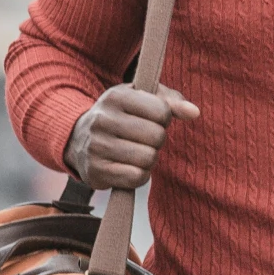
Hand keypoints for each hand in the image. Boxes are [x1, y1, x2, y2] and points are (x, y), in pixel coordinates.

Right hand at [64, 84, 198, 189]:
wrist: (78, 137)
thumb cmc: (122, 114)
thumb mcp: (142, 98)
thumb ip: (172, 101)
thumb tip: (194, 112)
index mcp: (115, 96)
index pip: (162, 111)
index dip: (164, 118)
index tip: (152, 119)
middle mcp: (102, 120)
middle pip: (156, 137)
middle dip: (157, 140)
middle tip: (145, 138)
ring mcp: (96, 147)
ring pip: (147, 159)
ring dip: (149, 158)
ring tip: (137, 151)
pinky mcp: (95, 171)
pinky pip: (136, 178)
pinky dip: (140, 175)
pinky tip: (130, 166)